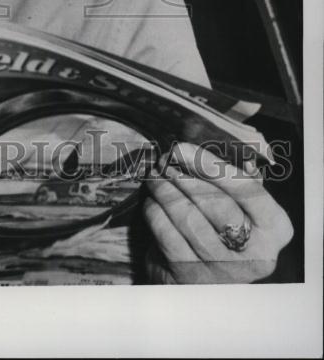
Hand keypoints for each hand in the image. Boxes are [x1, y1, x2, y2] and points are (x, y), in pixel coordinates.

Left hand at [143, 142, 292, 283]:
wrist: (207, 281)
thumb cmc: (227, 231)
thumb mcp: (243, 206)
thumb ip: (240, 179)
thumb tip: (233, 154)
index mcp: (275, 229)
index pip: (247, 191)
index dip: (211, 167)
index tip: (182, 148)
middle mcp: (256, 254)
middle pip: (216, 205)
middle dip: (184, 177)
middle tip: (163, 160)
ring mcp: (223, 268)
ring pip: (188, 218)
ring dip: (165, 191)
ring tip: (155, 176)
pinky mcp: (192, 276)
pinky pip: (167, 234)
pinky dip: (155, 212)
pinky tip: (152, 200)